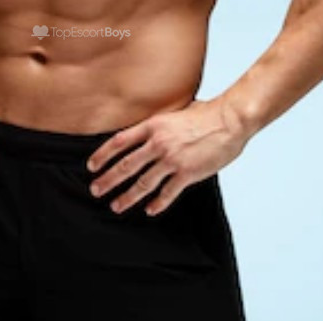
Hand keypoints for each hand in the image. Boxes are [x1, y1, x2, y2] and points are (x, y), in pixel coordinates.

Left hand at [86, 97, 253, 215]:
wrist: (229, 120)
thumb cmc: (206, 114)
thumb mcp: (174, 112)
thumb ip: (158, 125)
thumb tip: (145, 133)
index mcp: (153, 126)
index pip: (119, 142)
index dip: (102, 155)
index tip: (92, 166)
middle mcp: (158, 143)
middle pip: (126, 165)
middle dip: (108, 180)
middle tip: (96, 190)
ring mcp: (172, 159)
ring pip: (143, 183)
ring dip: (128, 197)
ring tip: (116, 206)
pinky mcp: (188, 173)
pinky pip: (167, 193)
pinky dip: (157, 203)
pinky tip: (150, 210)